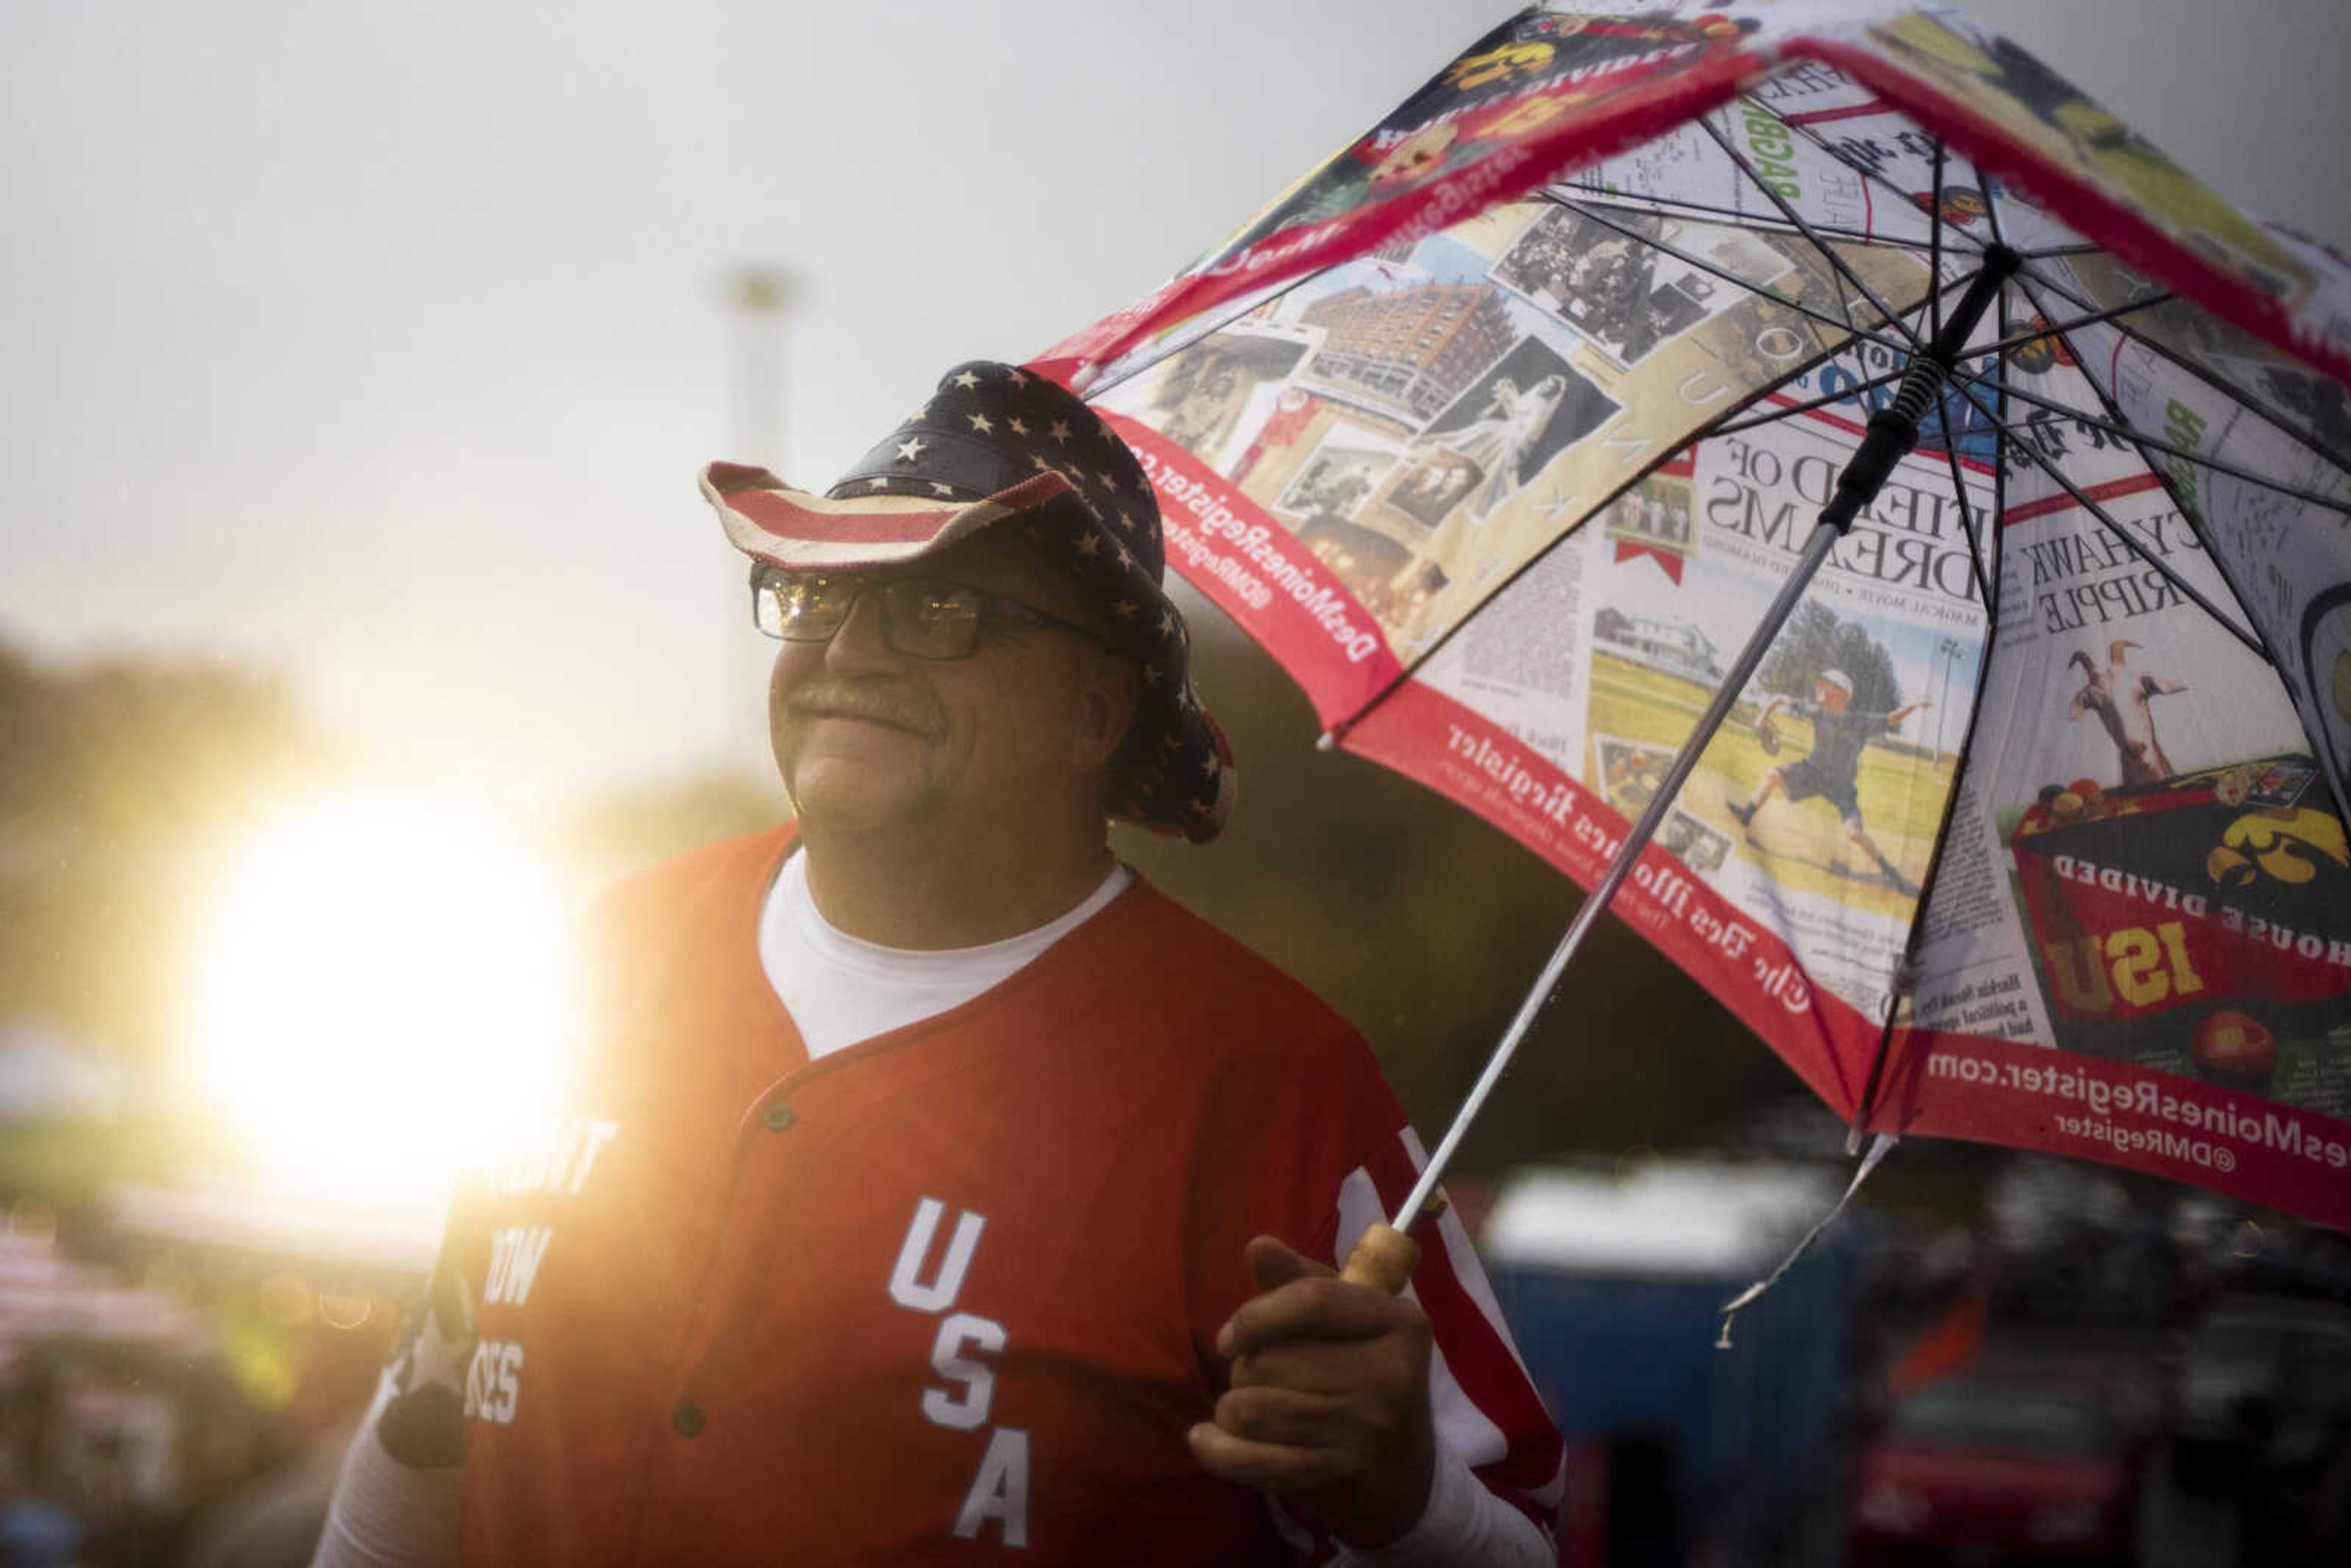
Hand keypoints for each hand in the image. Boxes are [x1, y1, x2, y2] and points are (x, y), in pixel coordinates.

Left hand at [1189, 1235, 1436, 1547]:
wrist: (1405, 1475)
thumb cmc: (1363, 1380)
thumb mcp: (1346, 1323)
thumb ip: (1300, 1282)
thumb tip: (1257, 1246)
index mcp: (1399, 1321)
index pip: (1312, 1301)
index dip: (1256, 1315)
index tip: (1228, 1338)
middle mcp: (1391, 1374)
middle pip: (1273, 1359)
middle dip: (1246, 1371)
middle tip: (1262, 1384)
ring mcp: (1368, 1429)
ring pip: (1253, 1409)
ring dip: (1231, 1411)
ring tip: (1245, 1412)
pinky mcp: (1341, 1474)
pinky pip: (1255, 1460)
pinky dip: (1218, 1450)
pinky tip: (1207, 1440)